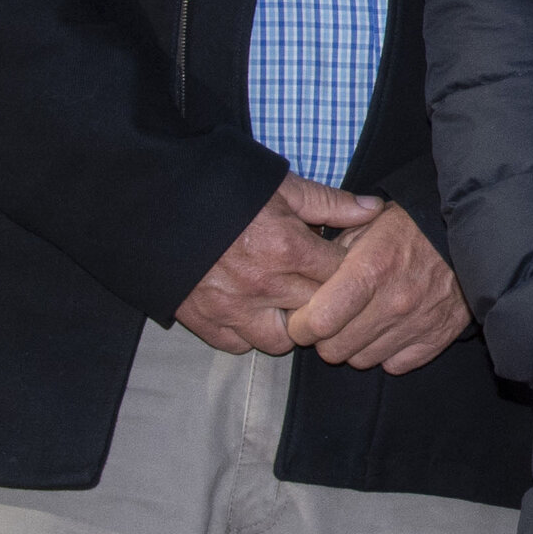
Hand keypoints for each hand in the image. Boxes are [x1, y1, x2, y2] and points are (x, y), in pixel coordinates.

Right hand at [174, 176, 366, 355]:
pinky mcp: (201, 320)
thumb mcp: (282, 187)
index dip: (347, 269)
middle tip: (320, 285)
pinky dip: (248, 335)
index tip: (343, 262)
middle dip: (325, 301)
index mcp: (286, 248)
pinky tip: (254, 313)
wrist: (157, 201)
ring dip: (289, 327)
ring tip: (288, 303)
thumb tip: (376, 209)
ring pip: (280, 341)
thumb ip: (331, 203)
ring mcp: (231, 307)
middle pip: (317, 311)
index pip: (340, 276)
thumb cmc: (225, 189)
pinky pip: (237, 346)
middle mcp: (262, 285)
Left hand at [285, 201, 469, 372]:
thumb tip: (304, 286)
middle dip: (326, 337)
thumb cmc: (411, 224)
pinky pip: (395, 364)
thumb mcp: (365, 224)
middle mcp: (394, 302)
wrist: (471, 229)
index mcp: (370, 270)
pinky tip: (391, 328)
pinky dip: (388, 351)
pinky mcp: (438, 336)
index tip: (303, 317)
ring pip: (362, 360)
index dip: (301, 324)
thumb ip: (331, 255)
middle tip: (335, 317)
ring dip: (356, 345)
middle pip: (334, 350)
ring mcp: (418, 323)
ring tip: (365, 320)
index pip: (317, 323)